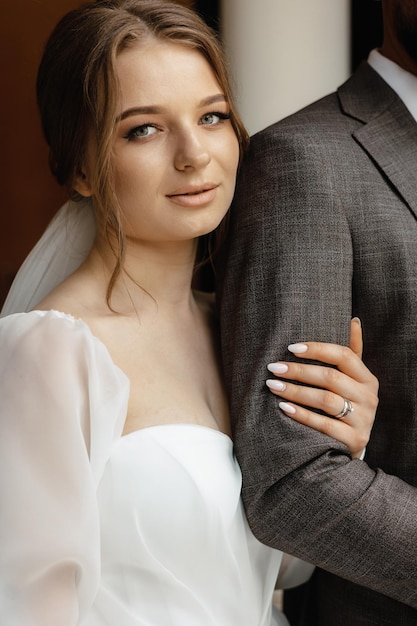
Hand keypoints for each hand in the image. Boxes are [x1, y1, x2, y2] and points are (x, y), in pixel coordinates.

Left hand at [265, 319, 378, 457]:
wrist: (352, 444)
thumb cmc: (346, 405)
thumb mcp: (352, 380)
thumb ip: (351, 352)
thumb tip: (354, 320)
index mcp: (367, 378)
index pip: (344, 355)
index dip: (317, 349)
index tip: (291, 348)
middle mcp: (369, 397)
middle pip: (330, 377)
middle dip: (298, 371)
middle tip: (274, 367)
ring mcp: (363, 420)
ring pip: (326, 400)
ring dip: (296, 391)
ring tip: (273, 385)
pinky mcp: (354, 440)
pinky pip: (323, 424)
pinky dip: (302, 415)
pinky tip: (283, 407)